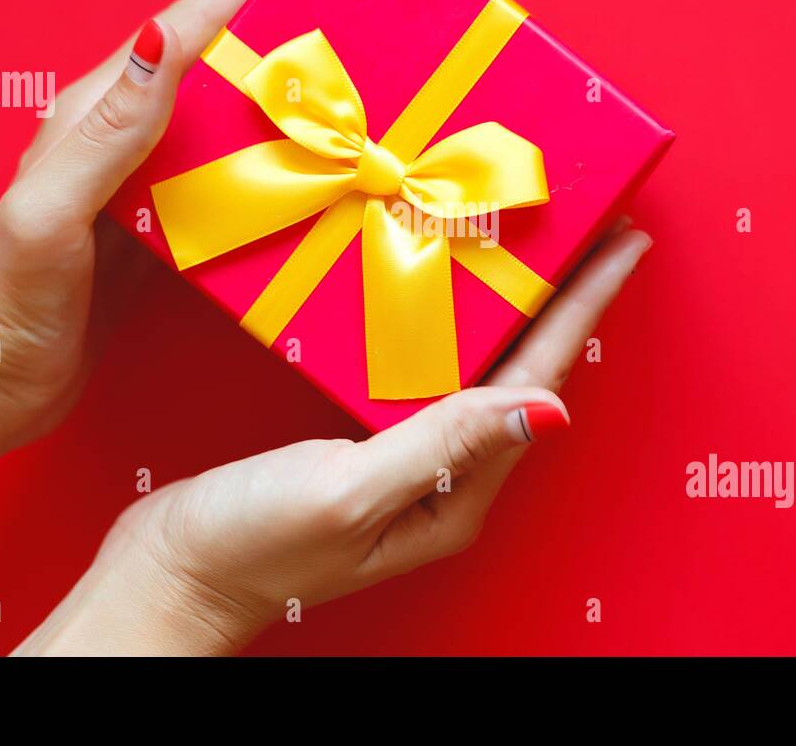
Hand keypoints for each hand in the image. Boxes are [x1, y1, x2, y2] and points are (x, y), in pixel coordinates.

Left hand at [0, 0, 309, 455]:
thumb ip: (105, 133)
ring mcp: (151, 179)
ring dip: (287, 86)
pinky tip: (317, 167)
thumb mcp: (51, 212)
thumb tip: (161, 42)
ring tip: (353, 70)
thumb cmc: (9, 301)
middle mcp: (129, 135)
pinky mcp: (170, 224)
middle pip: (216, 58)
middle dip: (279, 17)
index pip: (182, 28)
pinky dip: (277, 156)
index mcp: (99, 114)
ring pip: (231, 114)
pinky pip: (233, 174)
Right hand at [15, 222, 650, 654]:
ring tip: (539, 240)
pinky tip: (448, 284)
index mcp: (458, 488)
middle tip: (595, 221)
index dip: (584, 307)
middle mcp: (447, 472)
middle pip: (524, 366)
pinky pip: (426, 365)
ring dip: (514, 300)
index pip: (539, 381)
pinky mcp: (366, 437)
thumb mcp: (351, 491)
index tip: (623, 242)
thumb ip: (443, 442)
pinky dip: (450, 316)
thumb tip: (549, 410)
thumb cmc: (252, 546)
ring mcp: (408, 455)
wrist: (171, 573)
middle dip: (564, 294)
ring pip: (479, 362)